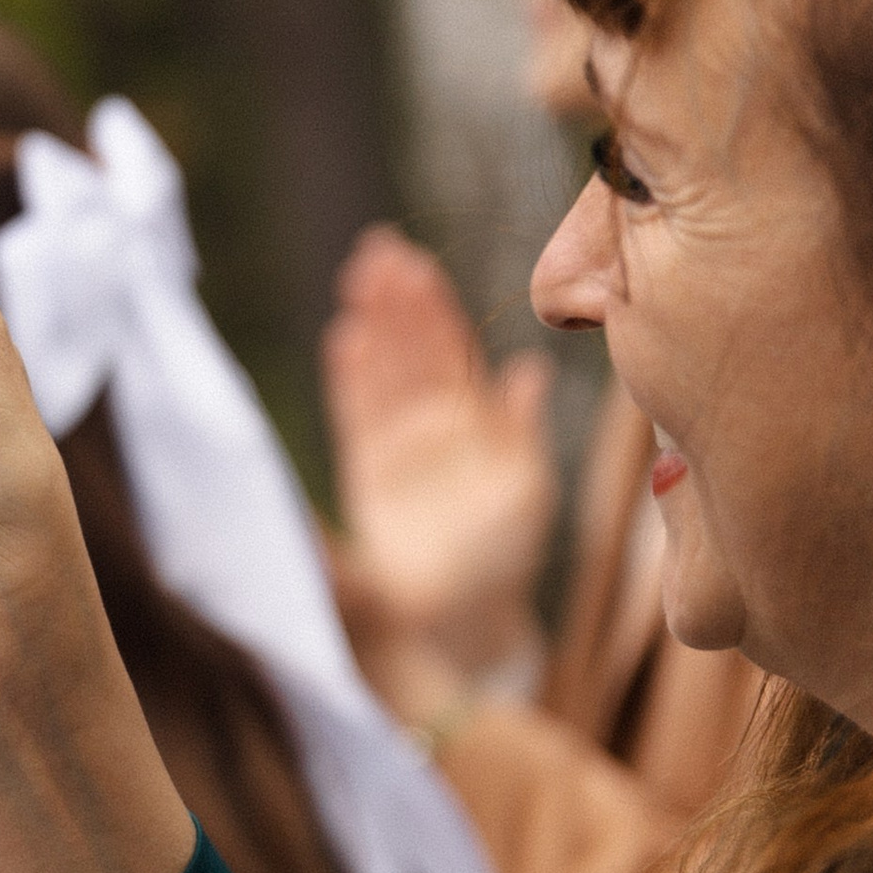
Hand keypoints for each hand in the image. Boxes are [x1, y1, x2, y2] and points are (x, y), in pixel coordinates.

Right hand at [322, 227, 556, 673]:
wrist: (462, 619)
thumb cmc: (502, 555)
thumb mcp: (525, 487)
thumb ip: (518, 430)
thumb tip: (530, 372)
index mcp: (475, 420)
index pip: (449, 351)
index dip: (432, 309)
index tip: (417, 265)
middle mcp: (433, 423)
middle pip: (410, 349)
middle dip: (395, 302)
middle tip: (380, 253)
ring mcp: (396, 444)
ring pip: (381, 371)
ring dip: (371, 325)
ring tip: (359, 279)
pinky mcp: (367, 470)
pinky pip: (355, 414)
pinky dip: (349, 379)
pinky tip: (342, 339)